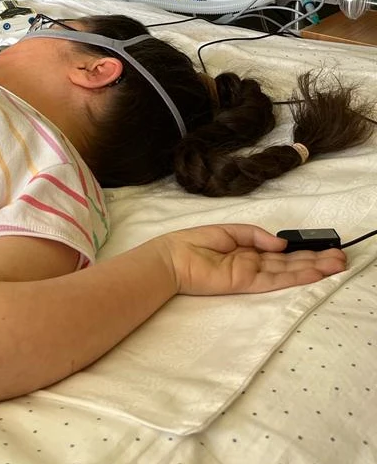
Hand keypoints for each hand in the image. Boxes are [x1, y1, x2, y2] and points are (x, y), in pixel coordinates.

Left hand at [156, 224, 347, 295]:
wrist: (172, 259)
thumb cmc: (193, 243)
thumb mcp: (229, 232)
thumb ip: (256, 236)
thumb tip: (281, 244)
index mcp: (248, 251)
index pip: (280, 254)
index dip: (301, 252)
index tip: (324, 249)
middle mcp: (253, 264)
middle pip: (289, 264)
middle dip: (315, 261)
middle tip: (341, 259)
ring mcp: (251, 275)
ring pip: (288, 272)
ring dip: (313, 269)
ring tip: (337, 265)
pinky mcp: (246, 282)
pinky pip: (275, 279)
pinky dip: (295, 276)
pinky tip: (313, 273)